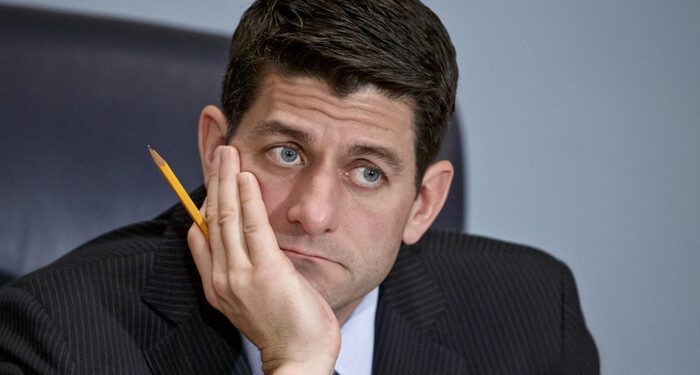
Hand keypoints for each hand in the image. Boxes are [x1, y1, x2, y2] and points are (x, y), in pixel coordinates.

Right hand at [187, 145, 339, 374]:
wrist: (299, 358)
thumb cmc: (284, 327)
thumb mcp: (255, 297)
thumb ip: (245, 268)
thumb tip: (243, 240)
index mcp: (218, 284)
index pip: (203, 233)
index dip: (205, 200)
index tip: (213, 175)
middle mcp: (222, 278)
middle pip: (211, 218)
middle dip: (214, 181)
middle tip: (218, 151)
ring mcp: (240, 275)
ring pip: (226, 217)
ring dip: (226, 180)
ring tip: (227, 152)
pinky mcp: (265, 271)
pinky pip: (253, 227)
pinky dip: (246, 199)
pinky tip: (245, 177)